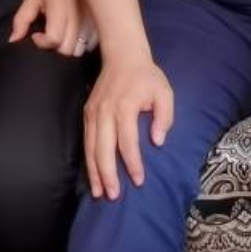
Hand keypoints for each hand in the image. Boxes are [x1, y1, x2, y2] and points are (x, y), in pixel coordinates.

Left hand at [9, 0, 96, 56]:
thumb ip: (22, 19)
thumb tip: (13, 40)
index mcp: (60, 11)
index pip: (54, 40)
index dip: (42, 42)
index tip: (36, 34)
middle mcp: (78, 18)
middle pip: (67, 50)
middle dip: (55, 47)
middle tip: (50, 34)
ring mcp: (91, 21)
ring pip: (80, 50)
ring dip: (69, 46)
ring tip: (63, 35)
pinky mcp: (99, 22)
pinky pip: (91, 44)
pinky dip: (82, 43)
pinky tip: (76, 33)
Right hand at [82, 57, 174, 199]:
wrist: (122, 56)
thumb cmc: (147, 77)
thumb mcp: (164, 92)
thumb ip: (164, 116)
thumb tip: (158, 141)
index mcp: (125, 106)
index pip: (127, 141)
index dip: (132, 163)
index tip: (139, 180)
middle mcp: (105, 111)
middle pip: (104, 149)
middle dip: (108, 174)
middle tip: (113, 195)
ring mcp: (93, 113)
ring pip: (91, 148)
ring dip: (94, 171)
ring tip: (98, 192)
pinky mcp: (86, 114)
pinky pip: (86, 141)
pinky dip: (88, 159)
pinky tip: (92, 174)